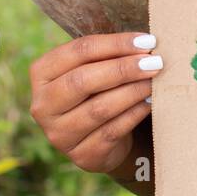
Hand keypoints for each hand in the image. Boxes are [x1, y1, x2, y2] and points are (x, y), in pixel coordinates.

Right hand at [28, 32, 161, 174]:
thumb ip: (108, 55)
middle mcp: (43, 105)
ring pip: (99, 108)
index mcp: (41, 74)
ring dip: (132, 91)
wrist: (96, 138)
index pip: (78, 51)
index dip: (115, 44)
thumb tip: (145, 44)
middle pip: (83, 80)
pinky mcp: (81, 155)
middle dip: (123, 68)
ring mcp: (59, 134)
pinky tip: (150, 102)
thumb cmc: (96, 91)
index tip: (145, 41)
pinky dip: (134, 113)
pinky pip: (113, 130)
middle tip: (154, 62)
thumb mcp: (92, 69)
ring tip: (154, 81)